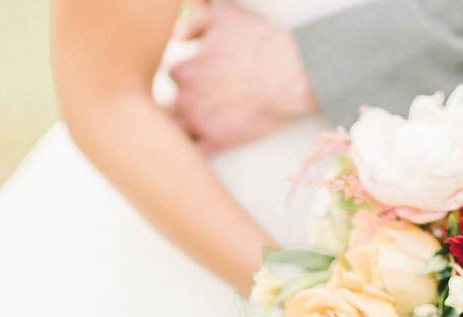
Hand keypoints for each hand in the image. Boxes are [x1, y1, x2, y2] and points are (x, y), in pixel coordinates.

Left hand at [170, 3, 318, 152]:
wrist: (290, 75)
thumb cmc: (259, 43)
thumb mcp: (222, 17)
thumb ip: (193, 22)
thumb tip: (180, 37)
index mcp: (182, 71)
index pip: (175, 77)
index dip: (190, 78)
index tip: (205, 79)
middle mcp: (184, 98)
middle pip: (171, 106)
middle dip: (186, 104)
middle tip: (208, 102)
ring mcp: (200, 123)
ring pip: (179, 132)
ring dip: (189, 129)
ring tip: (211, 124)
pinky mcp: (218, 142)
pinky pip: (197, 153)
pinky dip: (200, 151)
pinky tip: (211, 145)